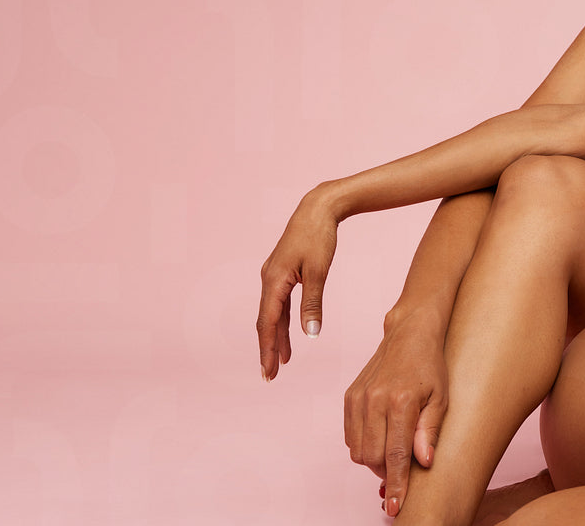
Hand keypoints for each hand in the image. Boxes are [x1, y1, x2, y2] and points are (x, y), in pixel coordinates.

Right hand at [256, 189, 338, 380]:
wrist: (317, 209)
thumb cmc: (319, 237)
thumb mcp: (319, 271)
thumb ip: (313, 303)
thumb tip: (311, 335)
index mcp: (273, 281)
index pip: (268, 324)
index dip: (268, 350)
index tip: (269, 372)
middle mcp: (268, 280)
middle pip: (265, 323)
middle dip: (268, 349)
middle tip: (270, 376)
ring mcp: (273, 276)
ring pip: (272, 314)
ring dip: (276, 338)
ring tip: (281, 362)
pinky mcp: (281, 273)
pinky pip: (278, 304)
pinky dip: (282, 321)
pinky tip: (288, 334)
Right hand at [345, 317, 447, 517]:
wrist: (409, 335)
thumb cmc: (430, 366)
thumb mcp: (441, 398)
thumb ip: (429, 431)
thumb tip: (425, 462)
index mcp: (400, 402)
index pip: (396, 455)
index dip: (397, 484)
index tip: (396, 507)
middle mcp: (375, 400)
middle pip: (372, 458)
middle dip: (386, 473)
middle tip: (402, 471)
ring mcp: (358, 399)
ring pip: (357, 450)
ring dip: (374, 461)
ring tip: (393, 452)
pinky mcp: (349, 397)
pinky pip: (350, 436)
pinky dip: (363, 446)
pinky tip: (381, 438)